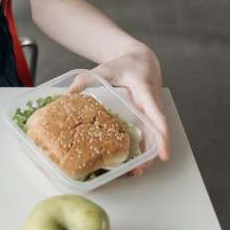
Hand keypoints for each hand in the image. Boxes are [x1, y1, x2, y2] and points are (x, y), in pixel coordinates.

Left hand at [67, 45, 170, 173]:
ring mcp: (152, 110)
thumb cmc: (123, 65)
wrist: (141, 60)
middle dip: (152, 151)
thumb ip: (84, 81)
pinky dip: (143, 145)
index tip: (164, 153)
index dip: (161, 135)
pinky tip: (133, 158)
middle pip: (157, 130)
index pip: (156, 114)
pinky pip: (148, 131)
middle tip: (140, 169)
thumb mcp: (102, 70)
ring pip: (154, 134)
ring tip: (134, 170)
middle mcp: (152, 103)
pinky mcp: (148, 115)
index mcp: (144, 90)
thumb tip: (66, 96)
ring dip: (147, 152)